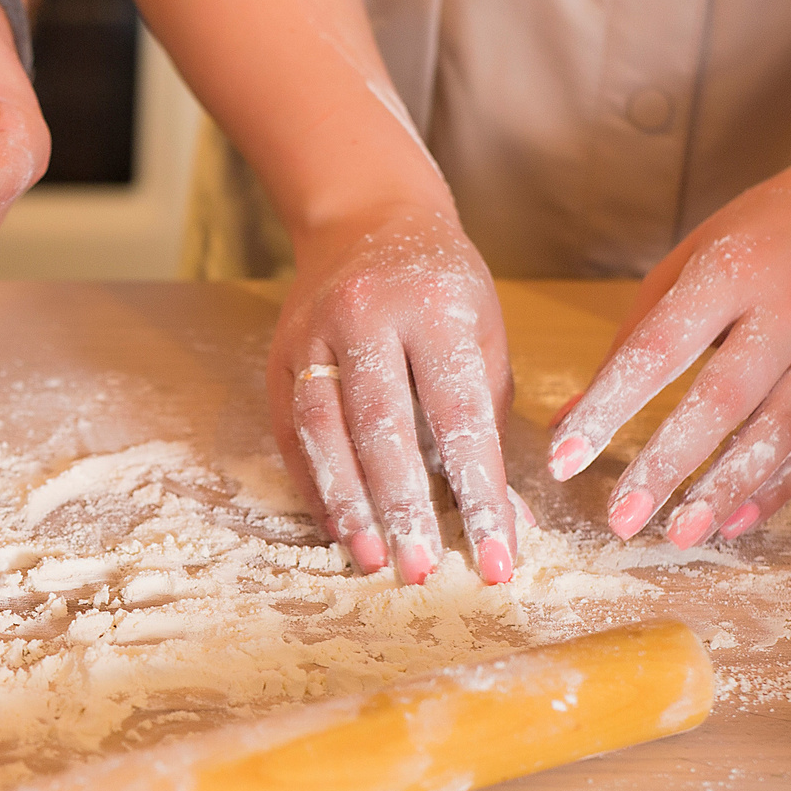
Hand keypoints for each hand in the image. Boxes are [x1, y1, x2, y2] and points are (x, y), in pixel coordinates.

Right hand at [273, 198, 516, 585]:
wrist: (366, 218)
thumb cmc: (442, 289)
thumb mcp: (484, 337)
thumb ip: (491, 428)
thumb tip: (510, 522)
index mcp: (435, 308)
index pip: (460, 415)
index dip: (479, 492)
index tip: (497, 556)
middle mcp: (367, 317)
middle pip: (383, 427)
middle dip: (403, 507)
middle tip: (421, 571)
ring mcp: (314, 334)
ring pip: (325, 431)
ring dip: (348, 503)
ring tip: (372, 558)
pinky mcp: (280, 356)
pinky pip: (292, 431)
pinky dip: (315, 485)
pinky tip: (338, 527)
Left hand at [545, 162, 790, 544]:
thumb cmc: (765, 232)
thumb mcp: (691, 261)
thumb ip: (633, 339)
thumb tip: (569, 420)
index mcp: (730, 270)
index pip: (657, 348)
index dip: (608, 407)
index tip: (563, 459)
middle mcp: (789, 308)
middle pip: (721, 399)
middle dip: (666, 465)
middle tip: (619, 519)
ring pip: (778, 432)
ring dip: (724, 490)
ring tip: (678, 535)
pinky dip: (776, 488)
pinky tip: (734, 521)